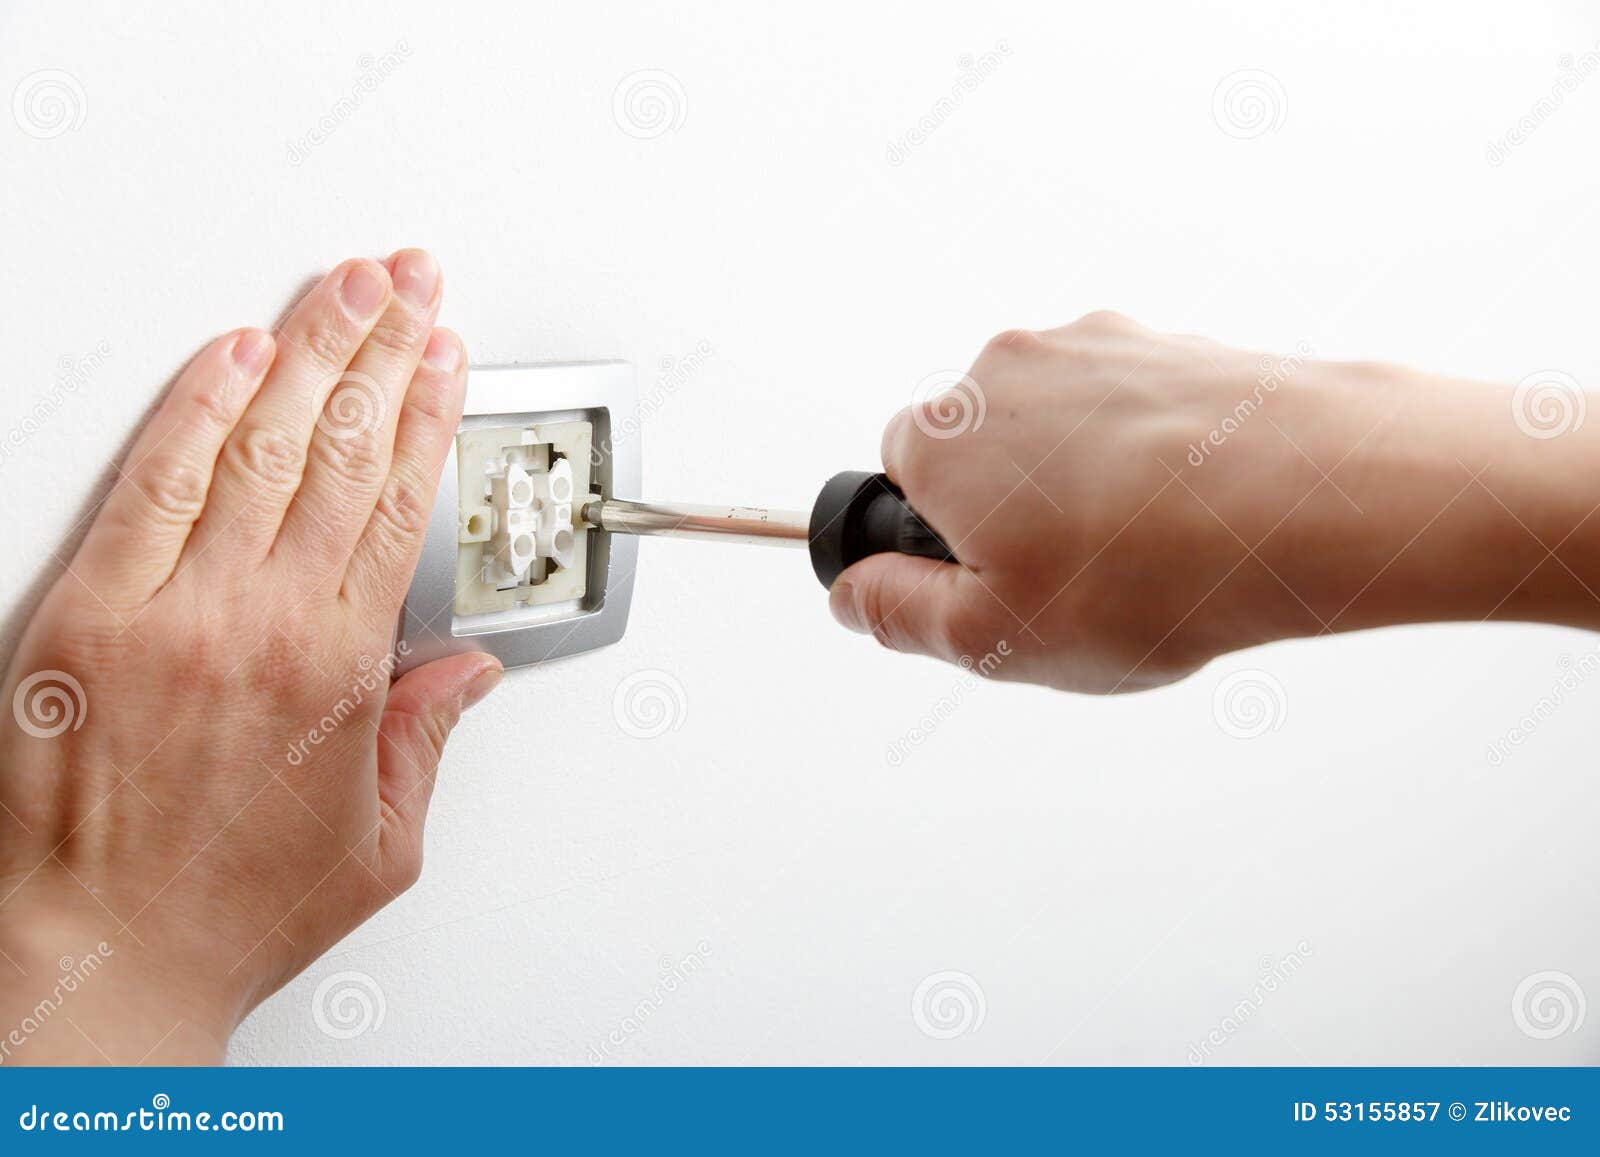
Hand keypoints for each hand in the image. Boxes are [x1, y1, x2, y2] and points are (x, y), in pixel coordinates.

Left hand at [0, 251, 499, 1063]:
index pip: (400, 504)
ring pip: (257, 446)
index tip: (445, 359)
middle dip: (381, 349)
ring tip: (343, 286)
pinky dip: (196, 408)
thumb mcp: (380, 845)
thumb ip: (427, 742)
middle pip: (339, 451)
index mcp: (342, 672)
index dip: (429, 415)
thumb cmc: (228, 907)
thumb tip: (468, 677)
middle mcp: (263, 625)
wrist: (99, 954)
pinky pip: (153, 482)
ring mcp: (171, 611)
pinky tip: (235, 354)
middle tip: (408, 282)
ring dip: (308, 351)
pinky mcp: (86, 612)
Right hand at [831, 311, 1599, 690]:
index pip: (898, 475)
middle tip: (1072, 582)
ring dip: (1085, 481)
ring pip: (1063, 424)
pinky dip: (1153, 455)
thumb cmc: (1149, 572)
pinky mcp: (1180, 344)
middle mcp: (1010, 367)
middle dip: (1011, 506)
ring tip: (1150, 552)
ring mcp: (1102, 346)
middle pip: (983, 445)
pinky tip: (1197, 514)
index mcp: (944, 434)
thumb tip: (851, 593)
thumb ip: (896, 615)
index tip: (987, 584)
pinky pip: (1139, 408)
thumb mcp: (994, 637)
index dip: (936, 540)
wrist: (1316, 497)